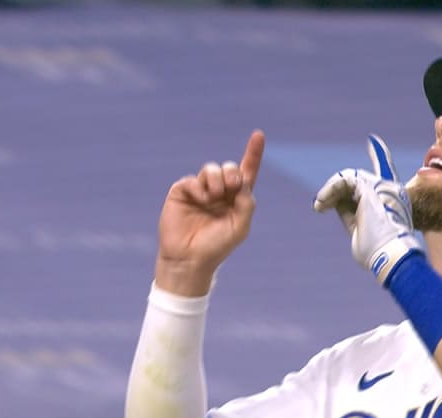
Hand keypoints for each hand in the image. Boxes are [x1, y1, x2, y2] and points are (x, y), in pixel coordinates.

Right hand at [155, 130, 264, 295]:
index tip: (258, 135)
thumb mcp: (240, 226)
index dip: (253, 153)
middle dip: (232, 172)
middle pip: (229, 168)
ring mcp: (200, 191)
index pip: (247, 172)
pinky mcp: (182, 192)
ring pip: (211, 169)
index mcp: (236, 199)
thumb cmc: (217, 246)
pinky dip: (199, 188)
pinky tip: (201, 200)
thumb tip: (242, 182)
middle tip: (232, 186)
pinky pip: (193, 180)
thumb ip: (247, 202)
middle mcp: (219, 192)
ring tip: (214, 196)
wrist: (190, 259)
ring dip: (216, 179)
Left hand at [314, 134, 423, 285]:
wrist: (389, 256)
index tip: (372, 140)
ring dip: (330, 192)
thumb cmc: (377, 252)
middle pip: (357, 179)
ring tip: (320, 206)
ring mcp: (382, 186)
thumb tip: (335, 204)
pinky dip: (330, 190)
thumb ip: (350, 214)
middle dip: (335, 189)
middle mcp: (391, 189)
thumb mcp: (360, 230)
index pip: (386, 171)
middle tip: (320, 206)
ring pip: (349, 178)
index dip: (379, 154)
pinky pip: (344, 180)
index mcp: (393, 200)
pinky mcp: (371, 187)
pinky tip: (322, 204)